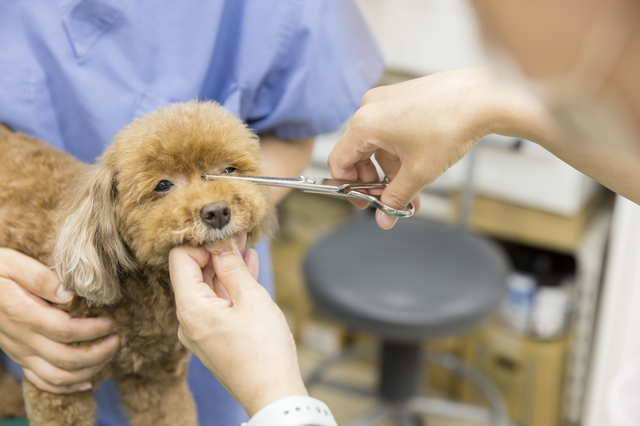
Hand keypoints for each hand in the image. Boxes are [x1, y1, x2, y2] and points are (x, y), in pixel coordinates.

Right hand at [0, 249, 119, 392]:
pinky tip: (88, 380)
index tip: (112, 321)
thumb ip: (41, 278)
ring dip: (89, 370)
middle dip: (99, 352)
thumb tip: (69, 293)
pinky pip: (43, 382)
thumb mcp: (13, 264)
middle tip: (118, 338)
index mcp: (23, 314)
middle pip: (67, 359)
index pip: (66, 330)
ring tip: (109, 354)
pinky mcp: (20, 359)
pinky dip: (68, 386)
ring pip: (58, 377)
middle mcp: (22, 339)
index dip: (93, 329)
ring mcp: (20, 353)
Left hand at [169, 243, 306, 416]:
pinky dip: (231, 286)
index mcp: (190, 308)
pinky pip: (218, 303)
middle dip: (216, 251)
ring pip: (208, 288)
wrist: (273, 393)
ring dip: (226, 266)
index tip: (225, 235)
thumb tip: (220, 241)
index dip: (202, 243)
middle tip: (238, 232)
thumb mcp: (251, 298)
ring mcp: (200, 330)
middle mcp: (188, 319)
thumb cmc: (264, 350)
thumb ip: (232, 266)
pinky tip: (247, 267)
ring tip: (245, 244)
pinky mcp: (214, 337)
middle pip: (193, 273)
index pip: (180, 259)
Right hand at [329, 67, 508, 228]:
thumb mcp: (419, 172)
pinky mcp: (400, 98)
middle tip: (391, 199)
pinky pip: (388, 132)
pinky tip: (418, 166)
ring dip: (390, 170)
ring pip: (376, 145)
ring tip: (412, 188)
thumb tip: (383, 219)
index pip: (339, 162)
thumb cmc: (450, 125)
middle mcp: (369, 108)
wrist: (483, 97)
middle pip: (357, 154)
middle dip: (374, 182)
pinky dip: (398, 153)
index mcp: (365, 124)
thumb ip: (395, 199)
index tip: (364, 202)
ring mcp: (385, 101)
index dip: (348, 188)